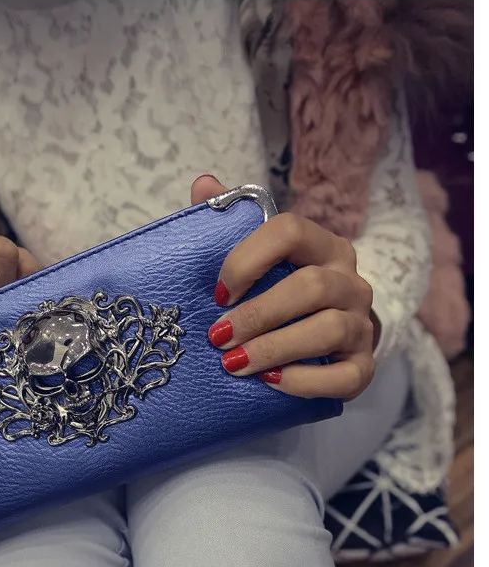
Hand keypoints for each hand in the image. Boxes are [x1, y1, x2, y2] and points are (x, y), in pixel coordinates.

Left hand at [191, 174, 375, 401]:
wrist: (327, 347)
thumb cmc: (282, 297)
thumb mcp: (260, 260)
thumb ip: (232, 224)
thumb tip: (203, 183)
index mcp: (324, 246)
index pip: (292, 231)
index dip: (249, 258)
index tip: (219, 292)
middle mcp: (350, 281)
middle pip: (311, 287)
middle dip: (259, 314)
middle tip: (219, 338)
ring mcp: (361, 325)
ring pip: (327, 330)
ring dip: (276, 348)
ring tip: (236, 364)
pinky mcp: (363, 368)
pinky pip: (342, 378)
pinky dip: (304, 381)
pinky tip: (271, 382)